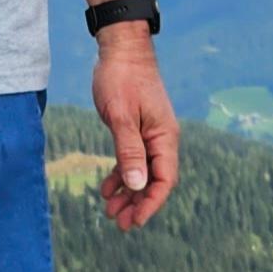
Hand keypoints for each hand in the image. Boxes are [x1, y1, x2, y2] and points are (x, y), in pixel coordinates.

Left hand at [93, 38, 179, 229]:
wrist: (121, 48)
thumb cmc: (121, 78)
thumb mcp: (121, 115)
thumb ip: (128, 150)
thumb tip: (136, 185)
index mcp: (165, 137)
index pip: (164, 180)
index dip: (151, 203)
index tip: (134, 221)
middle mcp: (162, 138)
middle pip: (154, 181)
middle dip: (138, 203)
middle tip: (118, 223)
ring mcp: (150, 134)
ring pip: (142, 172)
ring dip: (128, 193)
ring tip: (110, 211)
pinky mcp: (137, 129)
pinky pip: (132, 159)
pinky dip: (121, 174)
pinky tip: (107, 188)